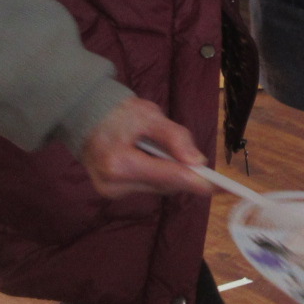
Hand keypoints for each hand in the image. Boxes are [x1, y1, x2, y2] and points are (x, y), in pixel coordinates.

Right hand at [78, 97, 211, 199]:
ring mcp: (111, 191)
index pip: (167, 176)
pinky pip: (146, 186)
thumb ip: (174, 137)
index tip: (221, 188)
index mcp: (120, 163)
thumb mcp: (149, 116)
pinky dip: (155, 174)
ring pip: (157, 187)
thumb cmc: (117, 111)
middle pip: (164, 185)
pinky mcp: (111, 192)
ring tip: (161, 149)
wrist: (83, 115)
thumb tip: (198, 162)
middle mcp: (113, 184)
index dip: (196, 181)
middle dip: (183, 173)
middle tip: (198, 162)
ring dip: (168, 173)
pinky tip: (149, 158)